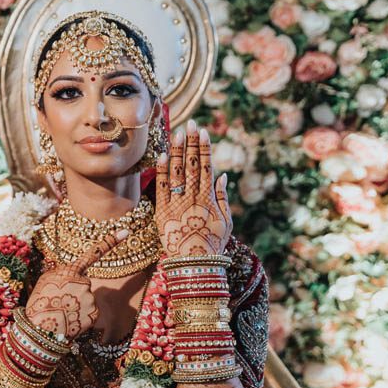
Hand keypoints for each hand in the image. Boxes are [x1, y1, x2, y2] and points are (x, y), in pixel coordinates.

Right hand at [25, 229, 126, 339]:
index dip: (110, 242)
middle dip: (75, 291)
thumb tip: (71, 272)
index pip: (93, 254)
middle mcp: (85, 282)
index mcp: (71, 271)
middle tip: (59, 301)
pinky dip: (81, 315)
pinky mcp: (94, 313)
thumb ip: (60, 272)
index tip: (126, 232)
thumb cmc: (40, 303)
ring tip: (62, 311)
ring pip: (87, 299)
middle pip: (84, 284)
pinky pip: (90, 311)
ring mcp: (91, 298)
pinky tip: (70, 319)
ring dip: (77, 304)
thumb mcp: (45, 280)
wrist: (42, 330)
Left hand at [155, 120, 232, 257]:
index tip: (203, 132)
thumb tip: (223, 175)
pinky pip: (162, 188)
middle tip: (191, 123)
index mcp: (210, 197)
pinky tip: (162, 156)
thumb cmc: (213, 244)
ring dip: (178, 151)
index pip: (207, 166)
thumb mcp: (225, 222)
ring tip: (177, 133)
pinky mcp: (163, 212)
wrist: (196, 264)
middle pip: (193, 165)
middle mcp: (195, 197)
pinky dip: (162, 172)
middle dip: (192, 143)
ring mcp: (179, 203)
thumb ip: (223, 197)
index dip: (205, 148)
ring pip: (178, 172)